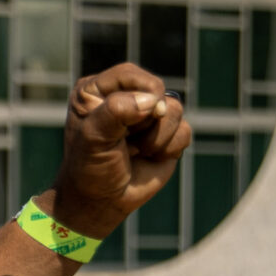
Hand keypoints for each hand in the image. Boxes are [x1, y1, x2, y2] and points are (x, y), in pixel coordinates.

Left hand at [40, 62, 189, 239]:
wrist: (102, 200)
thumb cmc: (90, 167)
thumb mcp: (94, 138)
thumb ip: (117, 111)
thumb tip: (153, 101)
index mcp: (97, 90)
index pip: (129, 74)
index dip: (139, 93)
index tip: (129, 121)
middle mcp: (125, 97)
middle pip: (156, 90)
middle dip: (145, 121)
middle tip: (124, 142)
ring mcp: (149, 114)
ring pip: (175, 110)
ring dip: (156, 138)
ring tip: (134, 151)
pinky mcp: (168, 133)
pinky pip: (185, 131)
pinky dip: (168, 149)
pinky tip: (149, 158)